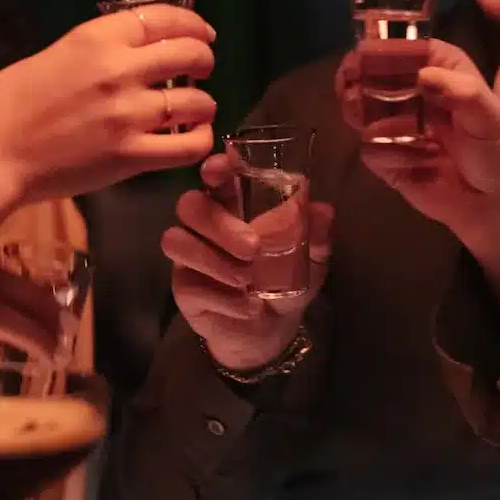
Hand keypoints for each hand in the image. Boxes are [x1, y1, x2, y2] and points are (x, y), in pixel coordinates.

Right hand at [0, 4, 215, 203]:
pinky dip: (199, 141)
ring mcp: (128, 115)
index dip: (191, 23)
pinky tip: (193, 139)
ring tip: (197, 109)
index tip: (202, 32)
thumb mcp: (51, 56)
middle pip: (188, 54)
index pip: (162, 18)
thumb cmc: (7, 105)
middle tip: (202, 69)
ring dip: (203, 103)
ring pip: (196, 102)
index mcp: (94, 38)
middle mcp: (119, 70)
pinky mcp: (130, 156)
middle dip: (204, 59)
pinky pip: (187, 147)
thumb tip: (126, 54)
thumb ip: (92, 51)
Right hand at [163, 150, 334, 373]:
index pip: (216, 178)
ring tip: (247, 280)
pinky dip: (223, 297)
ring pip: (176, 241)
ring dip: (214, 260)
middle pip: (189, 205)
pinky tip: (247, 306)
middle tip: (253, 248)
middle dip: (218, 223)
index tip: (223, 168)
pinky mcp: (185, 290)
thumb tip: (323, 211)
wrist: (272, 330)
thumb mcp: (310, 258)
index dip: (215, 168)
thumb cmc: (286, 280)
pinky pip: (190, 286)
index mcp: (235, 206)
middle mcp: (206, 226)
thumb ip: (316, 234)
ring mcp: (190, 257)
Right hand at [344, 40, 499, 321]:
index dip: (389, 48)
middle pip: (379, 78)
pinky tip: (416, 164)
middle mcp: (420, 99)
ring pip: (366, 111)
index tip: (365, 52)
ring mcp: (403, 132)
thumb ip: (463, 93)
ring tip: (373, 121)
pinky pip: (372, 151)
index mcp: (448, 78)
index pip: (413, 51)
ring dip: (364, 114)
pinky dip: (387, 154)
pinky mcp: (392, 164)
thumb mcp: (493, 120)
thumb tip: (423, 75)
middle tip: (349, 85)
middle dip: (361, 79)